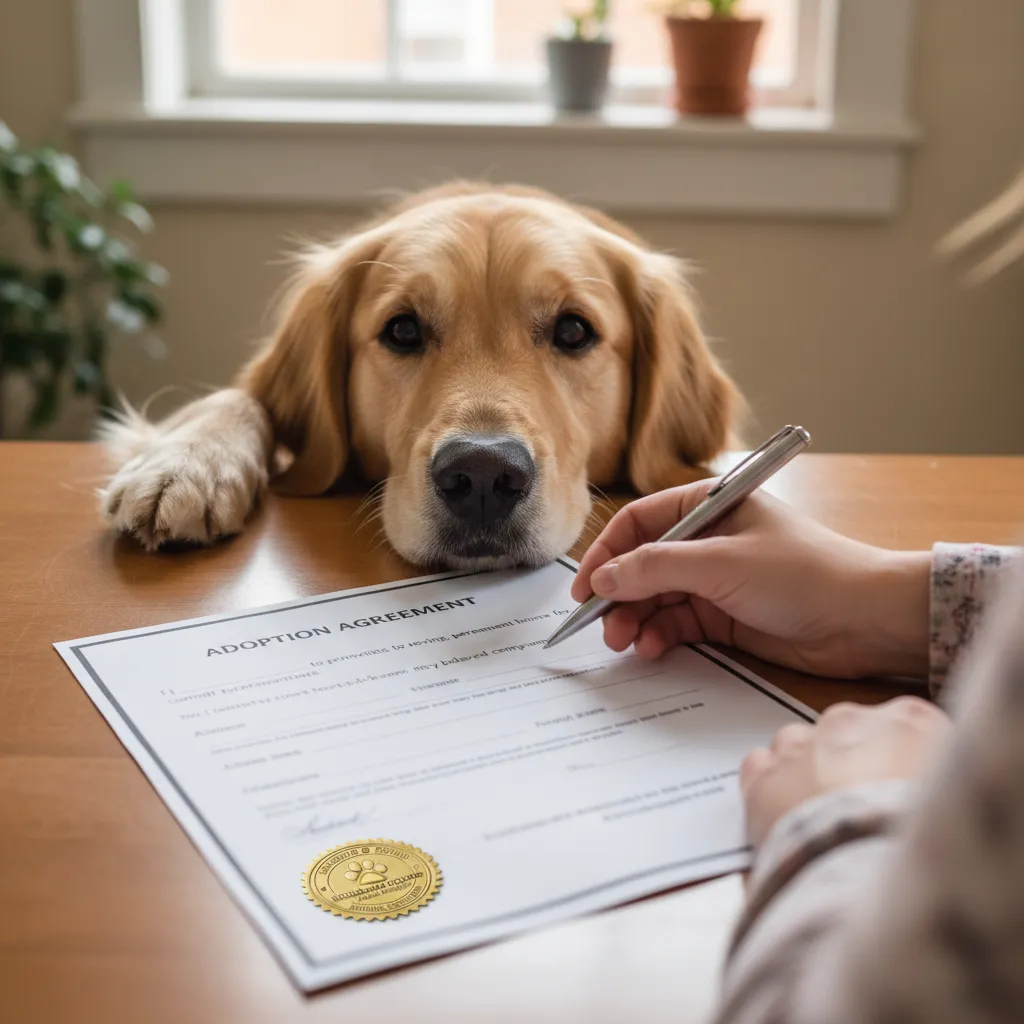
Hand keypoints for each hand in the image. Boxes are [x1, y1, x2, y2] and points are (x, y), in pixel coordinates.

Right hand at [573, 481, 930, 678]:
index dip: (606, 553)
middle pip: (642, 564)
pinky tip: (653, 648)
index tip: (585, 587)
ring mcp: (715, 579)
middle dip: (619, 594)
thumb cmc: (804, 573)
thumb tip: (602, 578)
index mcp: (708, 505)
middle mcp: (707, 540)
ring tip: (625, 642)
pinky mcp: (724, 616)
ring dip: (635, 619)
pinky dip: (660, 636)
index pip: (639, 523)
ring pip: (655, 598)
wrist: (866, 621)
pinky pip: (676, 624)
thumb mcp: (721, 563)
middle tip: (602, 624)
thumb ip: (655, 568)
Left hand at [740, 697, 951, 846]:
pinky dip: (769, 787)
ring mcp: (802, 743)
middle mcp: (851, 721)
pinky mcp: (763, 774)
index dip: (903, 761)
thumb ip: (935, 785)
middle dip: (852, 765)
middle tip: (861, 811)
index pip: (909, 726)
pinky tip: (785, 817)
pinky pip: (760, 767)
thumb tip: (921, 793)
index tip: (901, 786)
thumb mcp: (953, 810)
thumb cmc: (917, 849)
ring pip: (800, 744)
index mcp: (911, 723)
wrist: (862, 876)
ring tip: (822, 819)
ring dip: (807, 773)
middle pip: (850, 734)